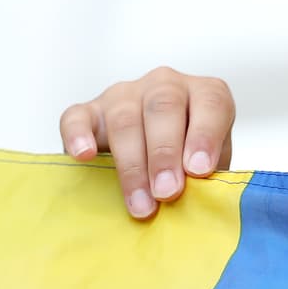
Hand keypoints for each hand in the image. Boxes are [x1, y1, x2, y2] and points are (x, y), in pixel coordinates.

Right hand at [59, 67, 234, 218]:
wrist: (156, 160)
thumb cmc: (189, 161)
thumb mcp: (209, 165)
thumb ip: (210, 175)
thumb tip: (205, 197)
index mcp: (203, 93)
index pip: (210, 103)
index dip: (205, 135)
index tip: (199, 170)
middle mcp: (165, 85)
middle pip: (164, 107)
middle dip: (165, 153)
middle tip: (167, 192)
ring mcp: (125, 95)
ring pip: (125, 118)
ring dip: (132, 164)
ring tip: (139, 203)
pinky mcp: (89, 111)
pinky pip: (77, 117)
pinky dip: (78, 135)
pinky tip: (84, 156)